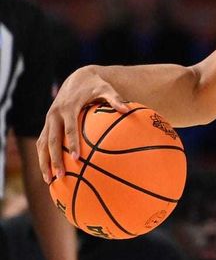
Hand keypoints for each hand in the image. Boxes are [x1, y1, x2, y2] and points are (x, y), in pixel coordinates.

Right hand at [37, 66, 128, 183]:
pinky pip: (42, 142)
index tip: (76, 159)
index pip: (69, 128)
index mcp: (68, 107)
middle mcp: (54, 114)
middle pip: (52, 140)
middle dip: (54, 159)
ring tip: (49, 180)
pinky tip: (49, 172)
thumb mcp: (106, 89)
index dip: (71, 143)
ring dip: (44, 162)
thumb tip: (128, 109)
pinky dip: (43, 157)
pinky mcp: (47, 124)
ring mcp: (48, 120)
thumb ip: (115, 100)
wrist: (78, 78)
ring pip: (42, 143)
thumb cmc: (96, 86)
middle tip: (60, 175)